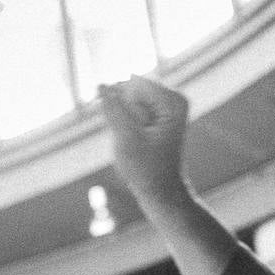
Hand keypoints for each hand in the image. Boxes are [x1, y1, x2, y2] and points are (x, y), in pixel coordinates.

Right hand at [98, 76, 190, 205]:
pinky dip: (126, 123)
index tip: (133, 132)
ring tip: (139, 141)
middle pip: (129, 90)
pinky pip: (128, 108)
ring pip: (126, 100)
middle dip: (124, 113)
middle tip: (137, 139)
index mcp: (173, 101)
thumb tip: (100, 84)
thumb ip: (114, 109)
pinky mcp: (155, 112)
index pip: (132, 85)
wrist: (160, 190)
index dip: (121, 105)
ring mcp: (165, 105)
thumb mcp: (126, 139)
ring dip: (123, 120)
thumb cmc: (146, 169)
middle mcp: (172, 98)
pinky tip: (137, 140)